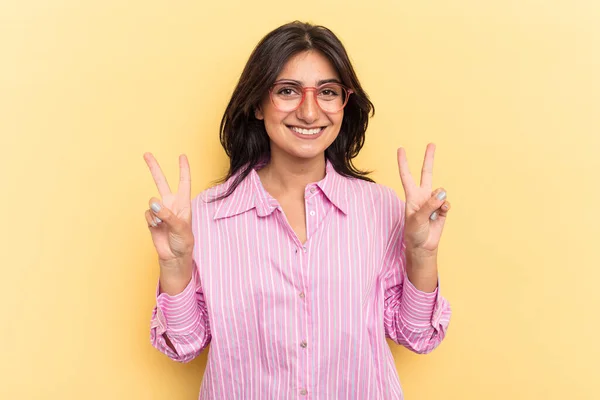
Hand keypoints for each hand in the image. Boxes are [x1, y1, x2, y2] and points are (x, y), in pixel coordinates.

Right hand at [143, 153, 193, 267]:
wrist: (174, 256)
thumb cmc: (184, 242)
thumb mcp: (180, 228)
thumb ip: (167, 215)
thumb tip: (154, 204)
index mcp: (183, 203)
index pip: (184, 182)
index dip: (183, 169)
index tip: (182, 156)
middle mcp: (171, 203)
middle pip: (162, 182)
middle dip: (154, 168)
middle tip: (147, 154)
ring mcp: (160, 211)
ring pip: (152, 202)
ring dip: (155, 213)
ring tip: (162, 224)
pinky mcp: (151, 219)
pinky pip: (147, 214)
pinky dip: (150, 220)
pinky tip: (156, 227)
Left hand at [397, 143, 450, 257]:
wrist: (422, 246)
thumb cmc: (413, 233)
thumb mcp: (416, 219)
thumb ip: (429, 205)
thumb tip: (442, 193)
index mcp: (411, 196)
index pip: (406, 175)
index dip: (403, 162)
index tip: (400, 149)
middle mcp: (422, 196)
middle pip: (426, 173)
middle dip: (429, 159)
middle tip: (431, 144)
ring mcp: (433, 202)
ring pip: (440, 191)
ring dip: (438, 201)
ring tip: (432, 214)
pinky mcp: (443, 209)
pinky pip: (446, 203)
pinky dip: (445, 208)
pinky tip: (441, 214)